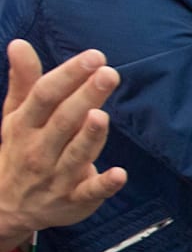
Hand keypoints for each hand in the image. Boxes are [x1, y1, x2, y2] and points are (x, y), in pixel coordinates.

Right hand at [0, 41, 126, 251]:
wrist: (7, 208)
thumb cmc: (20, 149)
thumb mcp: (15, 116)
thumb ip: (24, 81)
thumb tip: (19, 43)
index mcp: (25, 126)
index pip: (45, 97)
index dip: (68, 76)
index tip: (94, 56)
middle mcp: (39, 150)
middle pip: (63, 121)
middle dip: (85, 97)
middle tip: (108, 73)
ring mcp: (57, 177)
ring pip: (76, 154)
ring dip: (90, 136)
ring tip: (102, 115)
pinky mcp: (75, 200)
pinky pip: (90, 192)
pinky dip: (104, 184)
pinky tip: (120, 174)